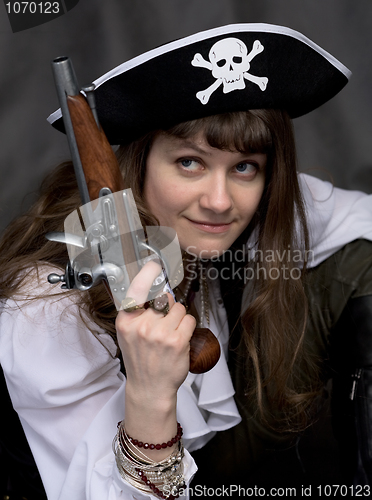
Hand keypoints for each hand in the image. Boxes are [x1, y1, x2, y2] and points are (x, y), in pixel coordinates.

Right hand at [116, 260, 195, 405]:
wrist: (149, 387)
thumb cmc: (141, 359)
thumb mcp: (129, 333)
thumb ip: (138, 311)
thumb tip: (157, 288)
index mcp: (126, 321)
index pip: (137, 288)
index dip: (148, 273)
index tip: (154, 264)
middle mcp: (141, 325)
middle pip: (164, 298)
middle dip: (168, 307)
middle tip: (163, 325)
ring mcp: (159, 334)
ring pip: (179, 308)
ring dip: (179, 318)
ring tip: (171, 335)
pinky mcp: (176, 341)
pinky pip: (188, 319)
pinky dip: (188, 327)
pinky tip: (179, 340)